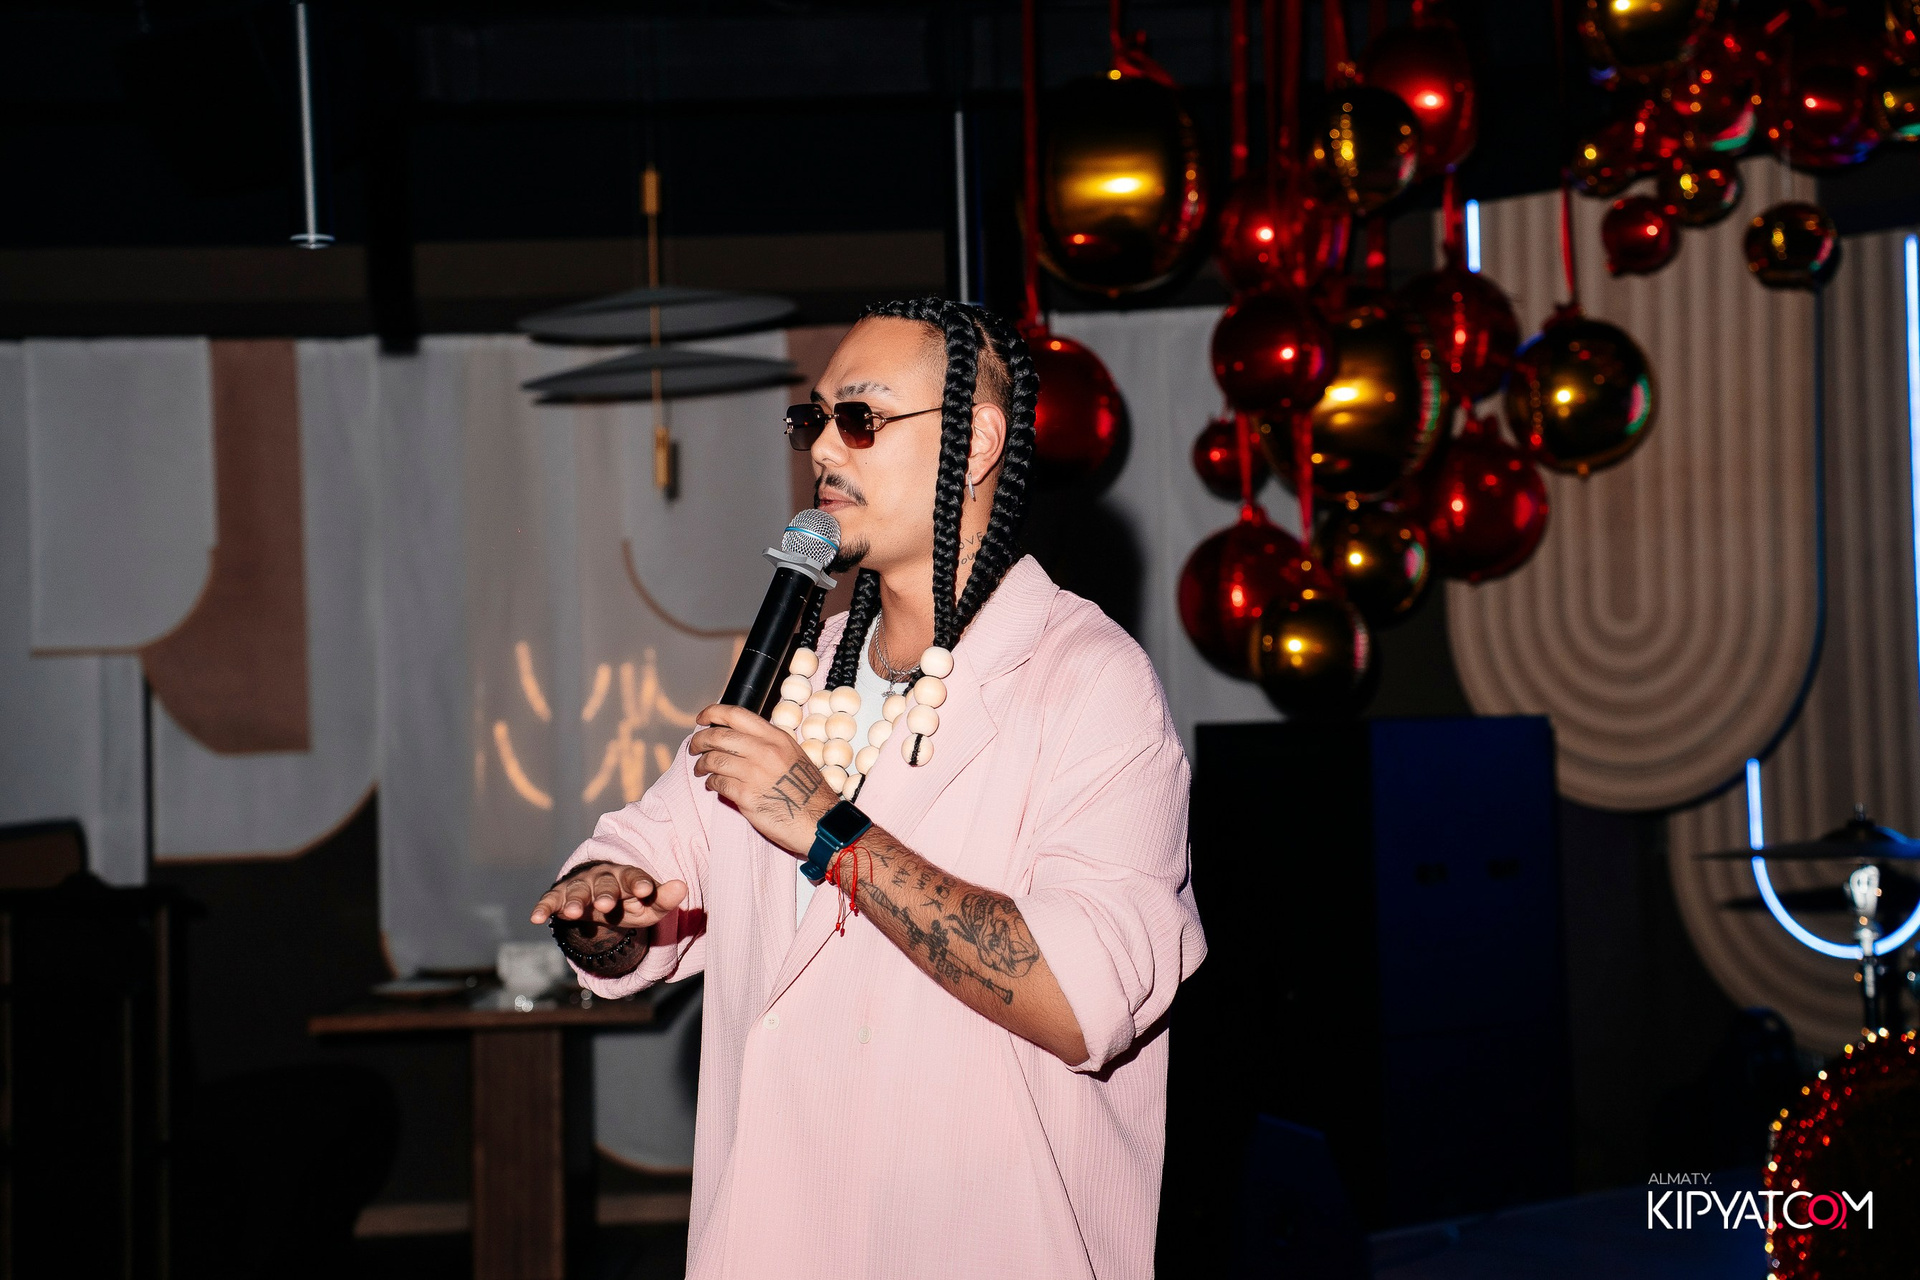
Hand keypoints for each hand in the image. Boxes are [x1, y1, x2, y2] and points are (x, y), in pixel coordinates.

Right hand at [530, 862, 688, 930]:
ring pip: (578, 891)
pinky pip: (551, 900)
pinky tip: (536, 918)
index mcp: (627, 876)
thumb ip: (664, 898)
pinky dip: (543, 907)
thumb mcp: (649, 905)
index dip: (640, 883)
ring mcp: (580, 886)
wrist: (601, 899)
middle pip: (604, 883)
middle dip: (605, 893)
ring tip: (575, 913)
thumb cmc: (629, 902)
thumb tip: (682, 887)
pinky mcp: (560, 897)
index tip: (646, 891)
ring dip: (575, 901)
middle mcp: (602, 877)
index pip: (634, 877)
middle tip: (607, 904)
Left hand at [689, 703, 835, 855]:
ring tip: (701, 769)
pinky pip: (718, 784)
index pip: (736, 715)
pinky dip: (711, 783)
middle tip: (694, 747)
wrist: (819, 822)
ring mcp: (755, 774)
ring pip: (714, 760)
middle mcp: (765, 751)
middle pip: (718, 736)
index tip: (702, 718)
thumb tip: (735, 740)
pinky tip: (713, 785)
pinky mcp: (747, 797)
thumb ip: (767, 745)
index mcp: (776, 738)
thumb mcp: (793, 755)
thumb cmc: (808, 792)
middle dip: (699, 740)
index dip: (713, 713)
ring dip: (702, 764)